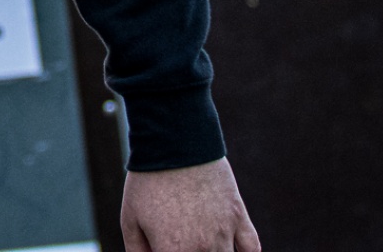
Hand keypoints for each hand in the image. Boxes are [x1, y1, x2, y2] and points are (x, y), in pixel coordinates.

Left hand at [122, 158, 259, 251]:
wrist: (175, 141)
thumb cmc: (148, 180)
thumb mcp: (130, 219)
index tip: (165, 249)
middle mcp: (203, 249)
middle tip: (182, 242)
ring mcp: (225, 234)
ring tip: (200, 243)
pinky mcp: (239, 217)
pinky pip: (252, 249)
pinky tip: (232, 249)